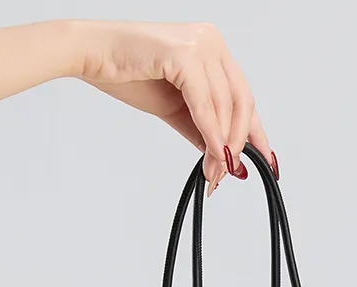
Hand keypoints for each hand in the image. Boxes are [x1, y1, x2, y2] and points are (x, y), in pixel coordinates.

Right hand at [72, 21, 277, 194]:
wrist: (90, 55)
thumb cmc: (126, 73)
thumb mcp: (173, 107)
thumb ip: (200, 126)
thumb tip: (221, 154)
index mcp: (212, 49)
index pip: (243, 95)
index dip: (256, 131)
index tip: (267, 160)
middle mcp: (211, 41)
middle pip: (241, 102)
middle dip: (238, 144)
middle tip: (229, 175)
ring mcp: (200, 44)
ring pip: (225, 106)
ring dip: (222, 146)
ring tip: (214, 173)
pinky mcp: (184, 53)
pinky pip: (205, 104)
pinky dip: (211, 133)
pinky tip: (212, 156)